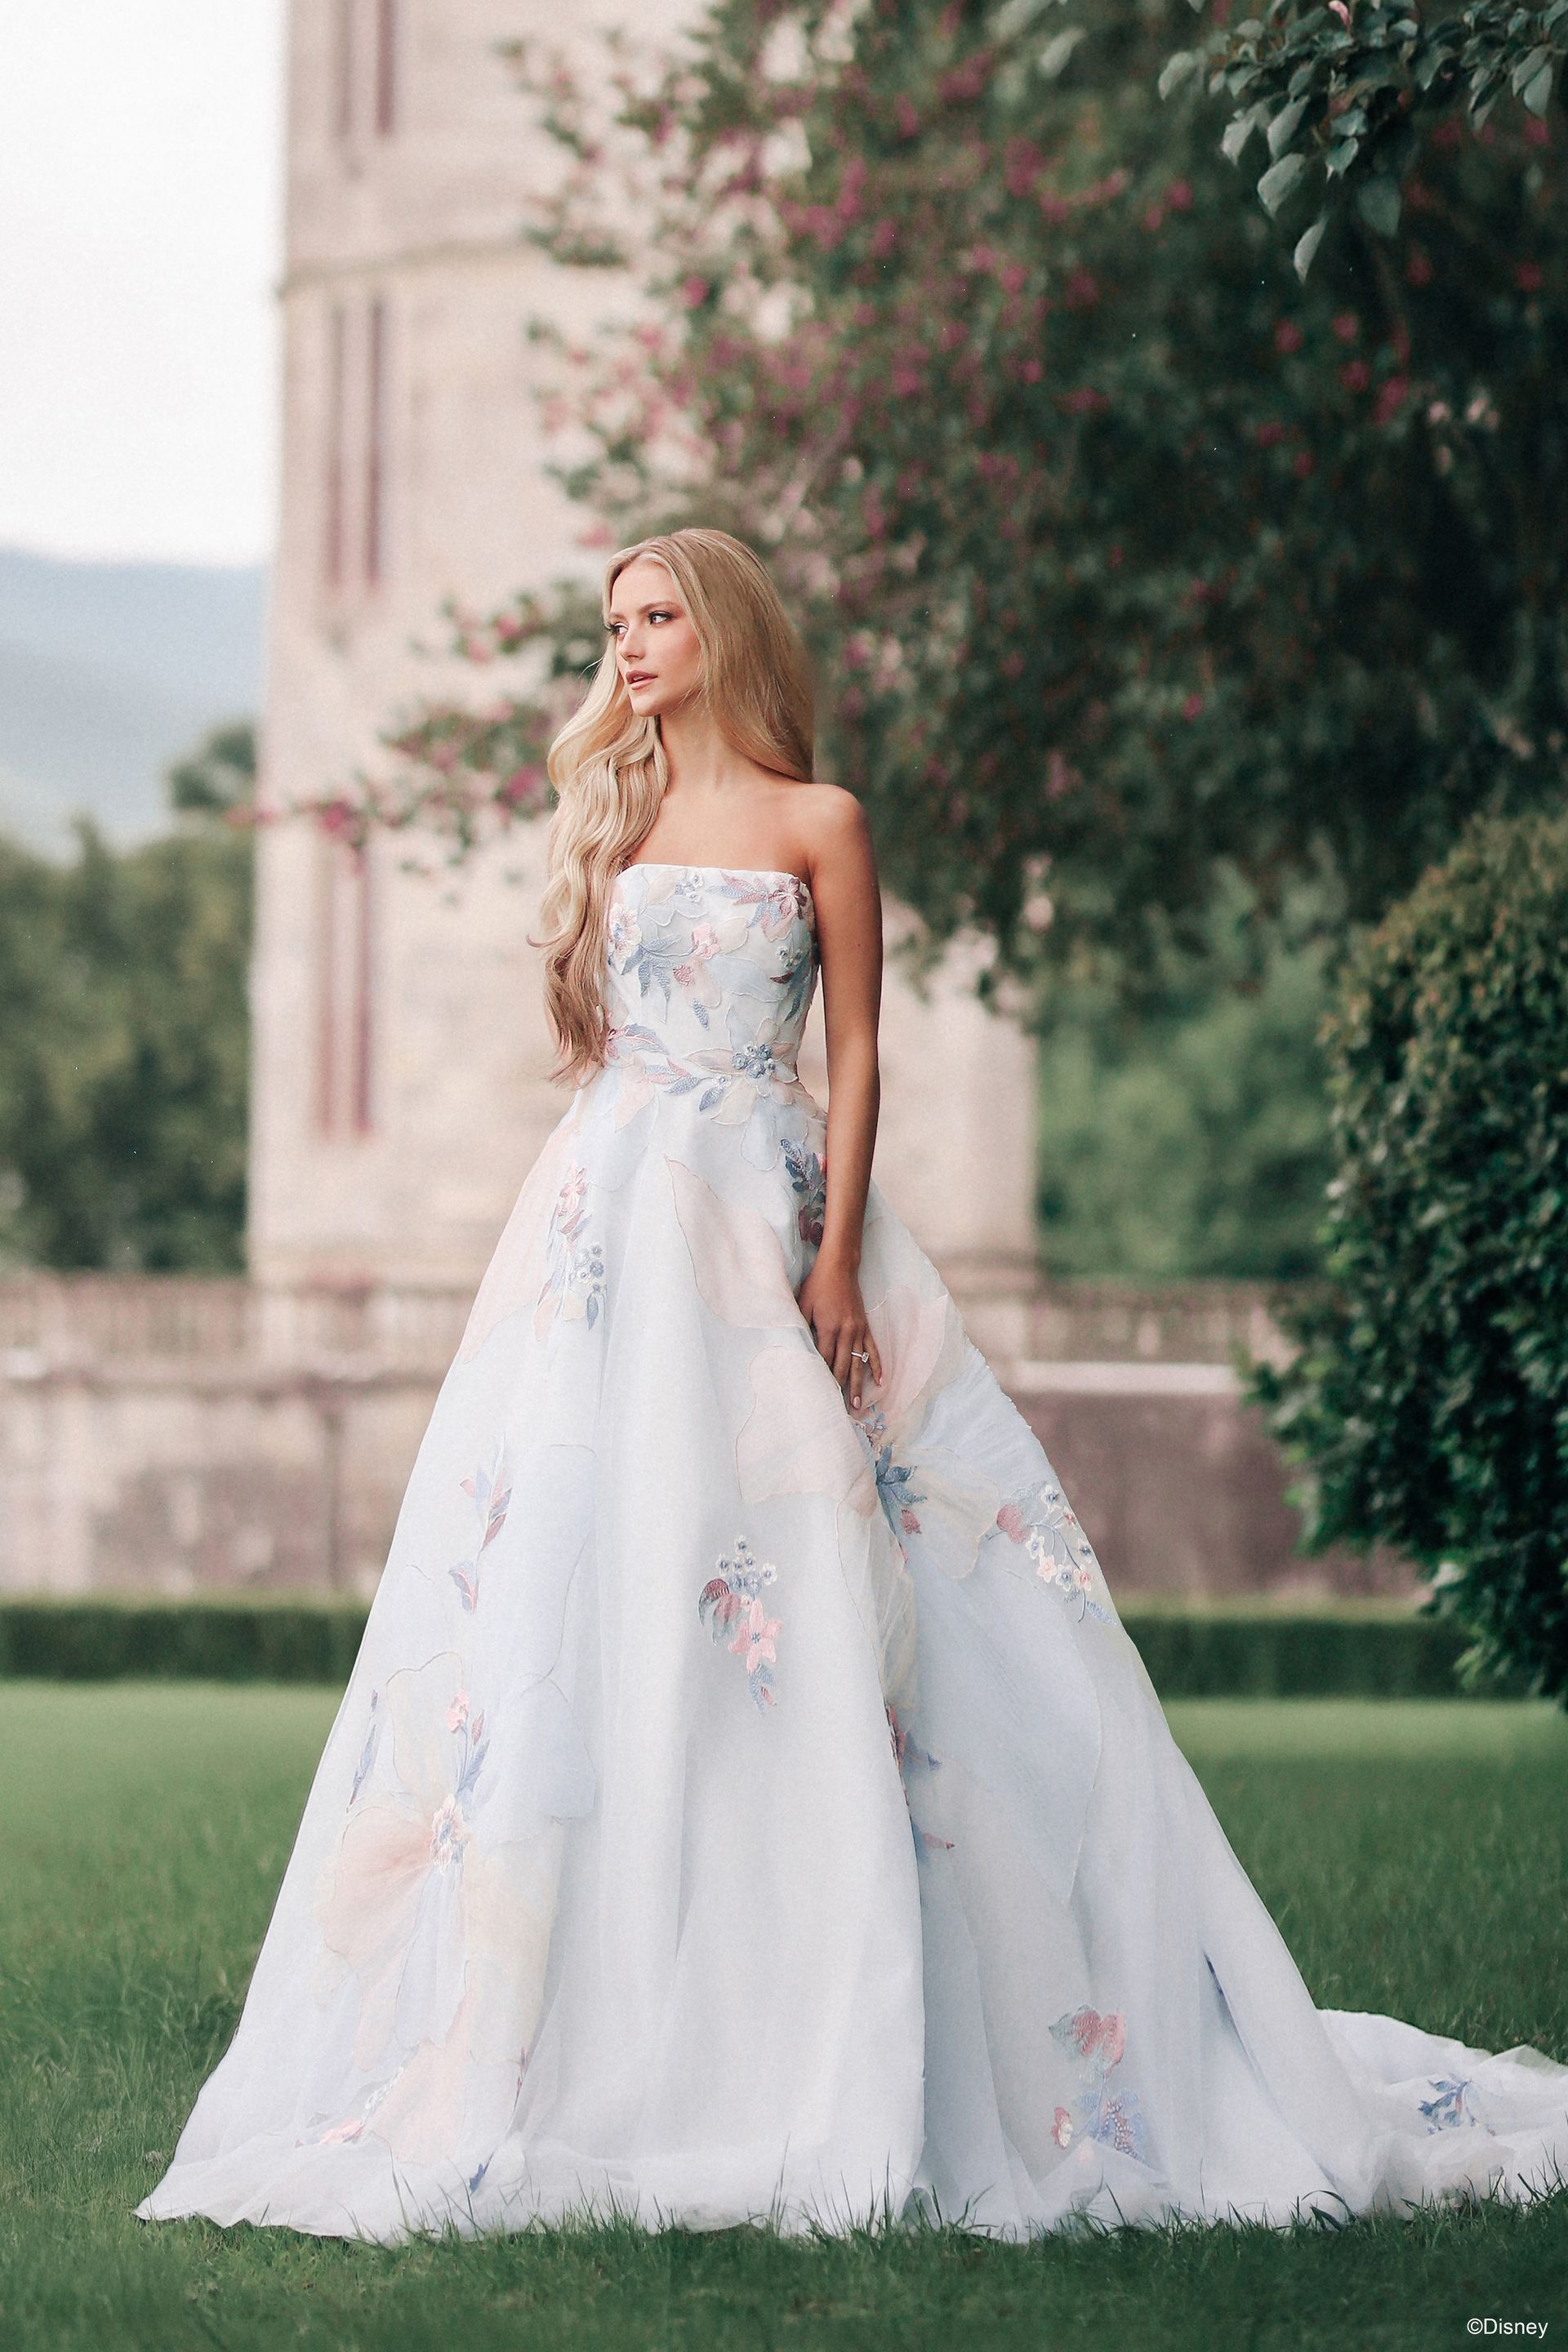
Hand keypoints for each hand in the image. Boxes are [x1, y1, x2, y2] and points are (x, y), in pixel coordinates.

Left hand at [797, 1254, 882, 1412]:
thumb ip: (801, 1325)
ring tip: (858, 1406)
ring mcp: (858, 1330)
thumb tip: (796, 1346)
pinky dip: (877, 1366)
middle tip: (839, 1411)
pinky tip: (881, 1382)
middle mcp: (846, 1332)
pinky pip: (873, 1351)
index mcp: (828, 1327)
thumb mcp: (802, 1303)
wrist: (840, 1266)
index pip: (824, 1359)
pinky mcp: (865, 1327)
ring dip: (859, 1385)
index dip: (822, 1378)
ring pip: (859, 1363)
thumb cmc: (817, 1284)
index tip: (819, 1396)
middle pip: (843, 1366)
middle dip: (841, 1389)